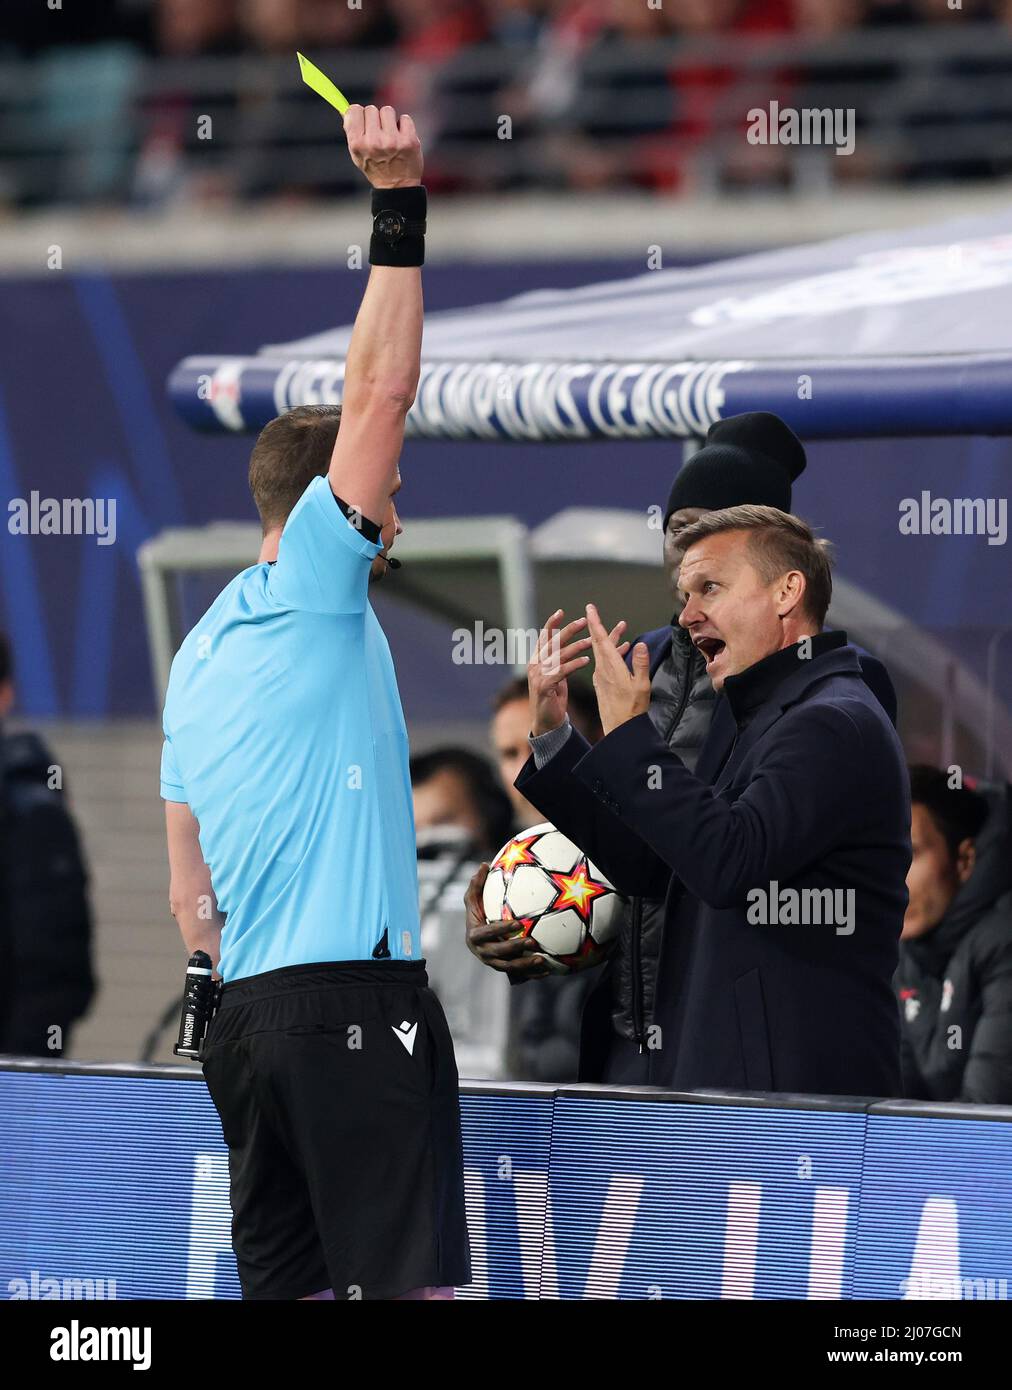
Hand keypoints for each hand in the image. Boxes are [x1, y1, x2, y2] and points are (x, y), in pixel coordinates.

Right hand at [344, 104, 422, 187]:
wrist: (398, 187)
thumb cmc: (375, 168)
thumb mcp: (357, 154)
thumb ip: (351, 132)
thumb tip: (343, 109)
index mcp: (358, 145)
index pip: (354, 110)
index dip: (360, 114)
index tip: (364, 122)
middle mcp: (374, 142)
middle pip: (371, 109)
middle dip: (375, 119)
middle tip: (379, 134)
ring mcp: (392, 141)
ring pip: (387, 110)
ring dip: (389, 120)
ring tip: (391, 136)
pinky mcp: (409, 141)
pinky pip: (405, 118)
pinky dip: (404, 126)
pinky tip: (402, 139)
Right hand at [464, 864, 552, 980]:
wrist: (478, 939)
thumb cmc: (479, 914)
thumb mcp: (473, 901)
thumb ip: (476, 885)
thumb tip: (484, 864)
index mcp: (474, 936)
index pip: (486, 933)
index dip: (500, 930)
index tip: (517, 923)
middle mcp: (482, 952)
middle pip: (498, 953)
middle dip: (515, 948)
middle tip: (532, 941)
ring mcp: (492, 963)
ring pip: (509, 967)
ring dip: (525, 965)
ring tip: (542, 959)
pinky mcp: (503, 969)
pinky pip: (518, 974)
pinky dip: (532, 974)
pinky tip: (548, 970)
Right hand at [527, 609, 592, 736]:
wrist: (545, 721)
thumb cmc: (552, 696)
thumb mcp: (553, 674)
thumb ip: (557, 659)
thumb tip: (566, 645)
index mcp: (536, 659)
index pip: (543, 637)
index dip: (551, 624)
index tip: (561, 612)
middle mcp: (535, 664)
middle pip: (552, 642)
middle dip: (568, 630)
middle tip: (583, 621)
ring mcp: (538, 675)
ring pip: (558, 655)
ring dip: (576, 646)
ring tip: (591, 641)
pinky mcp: (545, 686)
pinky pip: (562, 671)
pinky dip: (575, 664)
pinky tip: (587, 660)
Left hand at [586, 603, 649, 734]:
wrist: (620, 728)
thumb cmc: (632, 709)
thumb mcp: (641, 685)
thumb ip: (641, 664)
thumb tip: (640, 644)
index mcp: (611, 667)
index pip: (600, 640)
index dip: (595, 623)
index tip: (589, 609)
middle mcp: (603, 669)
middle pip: (599, 643)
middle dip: (598, 626)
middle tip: (593, 611)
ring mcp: (601, 676)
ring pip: (602, 652)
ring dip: (609, 638)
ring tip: (621, 627)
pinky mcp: (603, 683)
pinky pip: (604, 662)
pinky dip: (611, 652)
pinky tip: (620, 650)